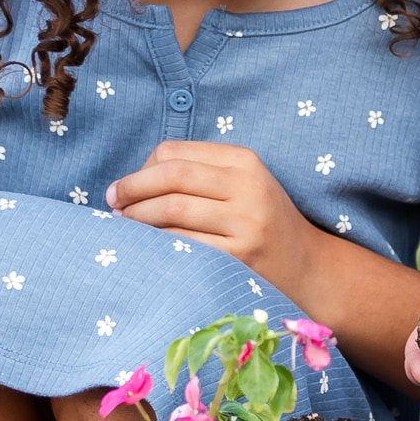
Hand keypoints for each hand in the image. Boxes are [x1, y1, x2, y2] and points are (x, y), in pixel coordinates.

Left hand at [106, 140, 313, 291]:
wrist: (307, 266)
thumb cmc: (262, 222)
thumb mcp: (242, 185)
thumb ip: (198, 174)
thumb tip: (133, 180)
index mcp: (244, 161)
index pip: (175, 153)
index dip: (140, 170)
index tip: (122, 188)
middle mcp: (248, 186)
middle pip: (171, 176)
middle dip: (131, 189)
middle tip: (112, 204)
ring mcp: (246, 222)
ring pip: (173, 209)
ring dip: (138, 218)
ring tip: (124, 226)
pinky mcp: (240, 256)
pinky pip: (184, 243)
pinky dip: (157, 243)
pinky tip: (147, 247)